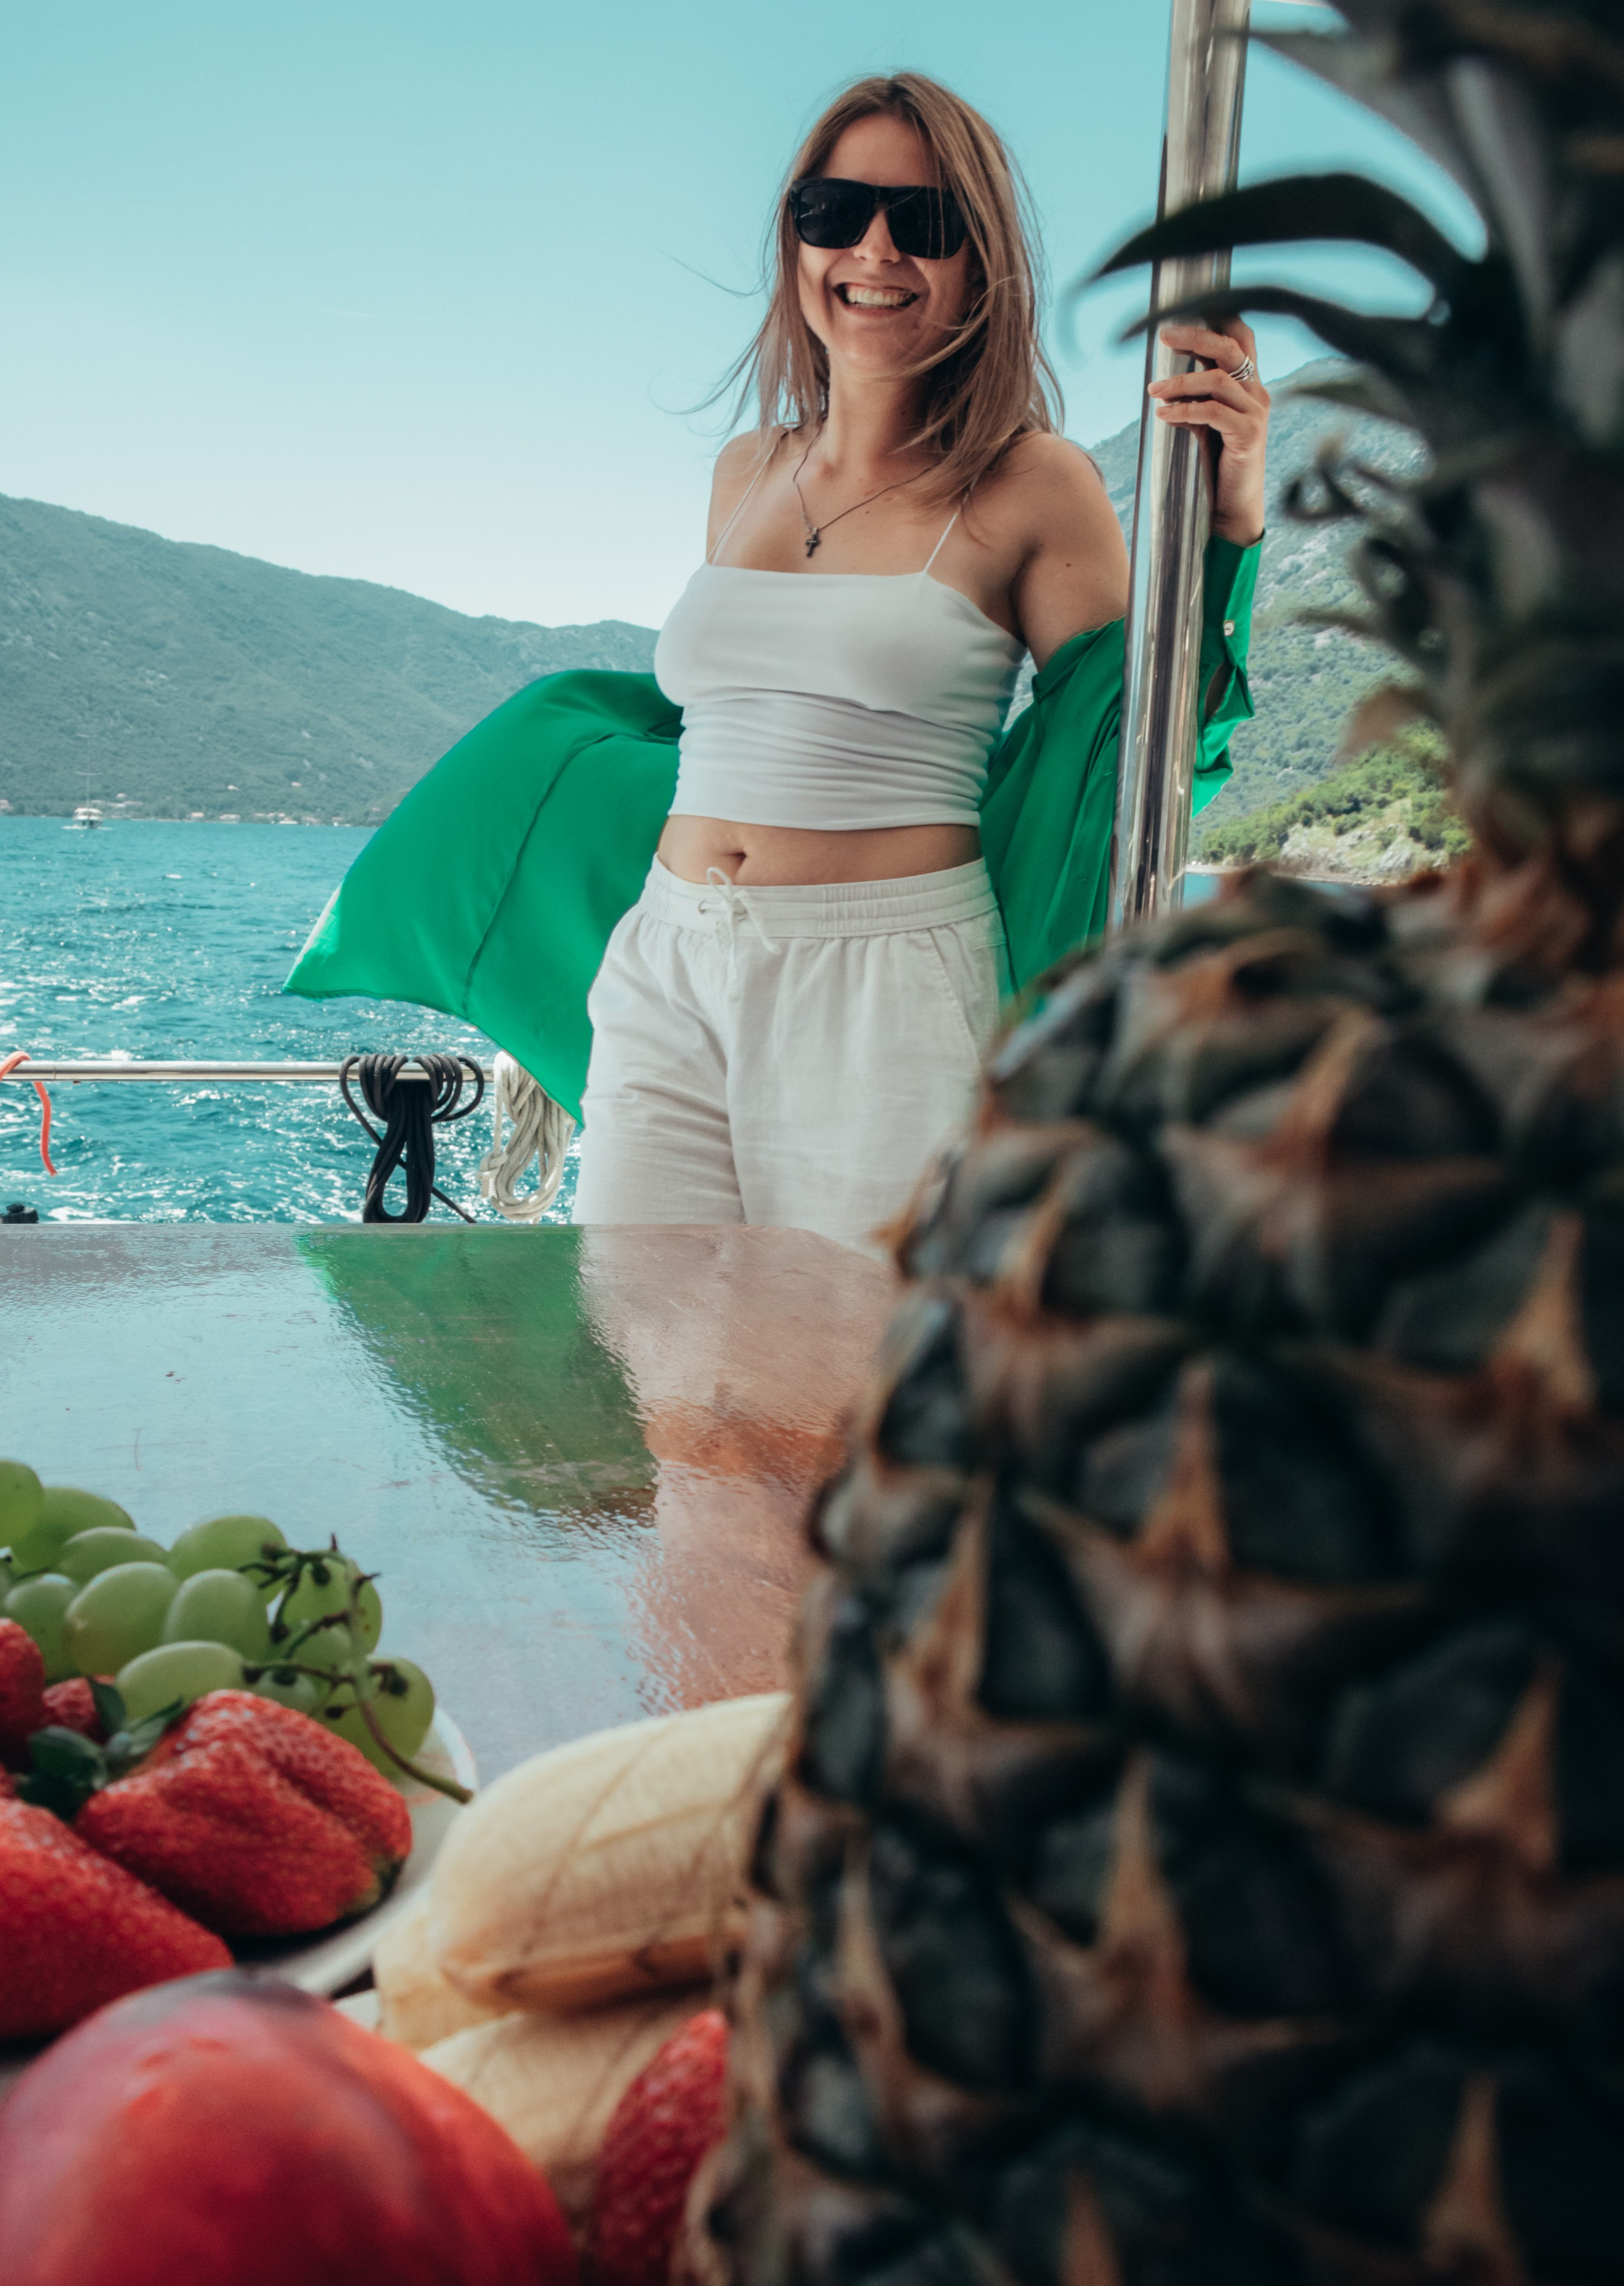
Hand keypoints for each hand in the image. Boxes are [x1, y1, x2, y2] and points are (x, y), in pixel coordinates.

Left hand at [1146, 318, 1268, 547]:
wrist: (1234, 508)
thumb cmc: (1217, 467)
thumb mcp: (1204, 427)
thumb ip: (1195, 402)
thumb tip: (1162, 388)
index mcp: (1249, 385)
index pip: (1240, 339)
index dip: (1214, 322)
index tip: (1181, 320)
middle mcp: (1257, 393)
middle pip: (1229, 348)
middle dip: (1194, 337)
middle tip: (1162, 338)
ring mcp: (1256, 413)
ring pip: (1216, 380)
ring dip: (1179, 383)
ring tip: (1152, 391)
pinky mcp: (1248, 435)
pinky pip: (1212, 412)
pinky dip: (1184, 410)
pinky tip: (1163, 414)